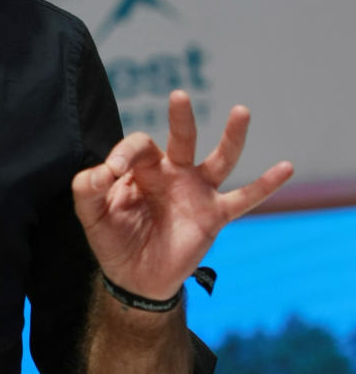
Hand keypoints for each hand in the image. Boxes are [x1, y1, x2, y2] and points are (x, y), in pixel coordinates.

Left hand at [72, 91, 292, 301]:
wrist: (135, 279)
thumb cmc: (114, 240)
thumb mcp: (91, 215)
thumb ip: (88, 188)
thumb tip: (103, 169)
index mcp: (143, 169)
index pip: (139, 146)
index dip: (125, 153)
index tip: (112, 171)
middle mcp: (174, 173)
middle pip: (181, 138)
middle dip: (180, 118)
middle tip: (178, 95)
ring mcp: (197, 192)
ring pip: (219, 159)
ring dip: (231, 136)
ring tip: (241, 111)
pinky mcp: (215, 215)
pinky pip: (244, 198)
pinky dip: (266, 185)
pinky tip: (286, 168)